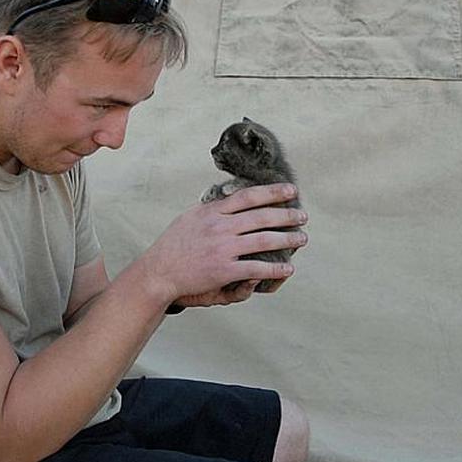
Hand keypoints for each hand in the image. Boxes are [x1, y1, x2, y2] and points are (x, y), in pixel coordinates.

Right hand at [139, 183, 306, 307]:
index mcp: (212, 211)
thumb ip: (212, 209)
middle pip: (261, 216)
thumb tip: (229, 197)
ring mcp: (222, 248)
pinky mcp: (224, 270)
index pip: (248, 196)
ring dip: (287, 239)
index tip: (290, 190)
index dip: (272, 192)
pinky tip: (288, 269)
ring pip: (264, 240)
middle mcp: (220, 226)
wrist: (158, 272)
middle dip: (287, 215)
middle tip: (303, 216)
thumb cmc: (173, 246)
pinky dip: (275, 269)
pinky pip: (256, 268)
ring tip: (302, 239)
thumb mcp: (190, 218)